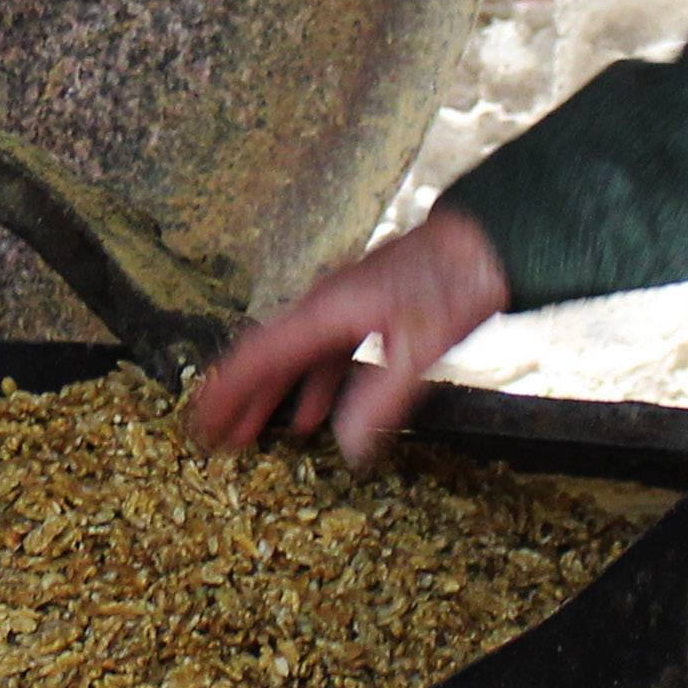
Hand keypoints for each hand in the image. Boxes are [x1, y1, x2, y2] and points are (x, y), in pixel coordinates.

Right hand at [185, 209, 511, 465]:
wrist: (487, 240)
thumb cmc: (453, 281)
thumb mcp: (419, 347)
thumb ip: (381, 399)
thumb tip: (347, 446)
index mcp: (326, 311)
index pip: (259, 356)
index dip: (227, 391)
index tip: (199, 419)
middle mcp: (326, 308)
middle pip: (269, 359)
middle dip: (240, 400)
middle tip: (212, 436)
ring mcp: (346, 310)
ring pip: (296, 360)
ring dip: (272, 398)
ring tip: (251, 434)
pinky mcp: (368, 315)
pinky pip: (326, 357)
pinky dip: (312, 388)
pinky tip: (310, 415)